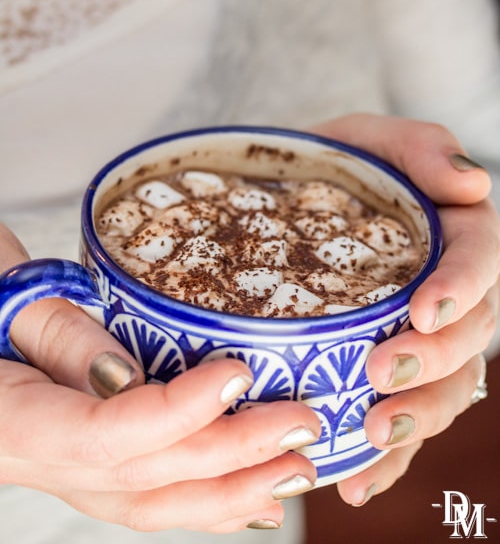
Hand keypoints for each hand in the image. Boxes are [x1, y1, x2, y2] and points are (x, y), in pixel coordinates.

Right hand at [0, 226, 319, 532]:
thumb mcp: (7, 294)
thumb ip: (59, 333)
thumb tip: (129, 375)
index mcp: (14, 421)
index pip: (107, 434)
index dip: (179, 412)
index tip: (238, 375)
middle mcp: (39, 462)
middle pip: (145, 476)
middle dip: (232, 456)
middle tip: (301, 427)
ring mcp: (60, 470)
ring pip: (150, 504)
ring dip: (230, 493)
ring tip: (295, 473)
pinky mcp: (82, 461)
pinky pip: (143, 497)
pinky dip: (202, 501)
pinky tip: (251, 500)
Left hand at [313, 113, 499, 505]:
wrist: (287, 204)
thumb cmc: (331, 166)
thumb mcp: (367, 140)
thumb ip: (420, 148)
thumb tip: (472, 183)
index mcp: (456, 235)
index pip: (479, 263)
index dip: (461, 290)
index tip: (422, 313)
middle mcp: (450, 294)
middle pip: (468, 337)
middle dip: (432, 363)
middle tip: (382, 376)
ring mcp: (422, 338)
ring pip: (445, 387)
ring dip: (417, 417)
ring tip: (371, 435)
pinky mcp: (387, 369)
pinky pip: (403, 418)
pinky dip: (389, 456)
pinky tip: (357, 480)